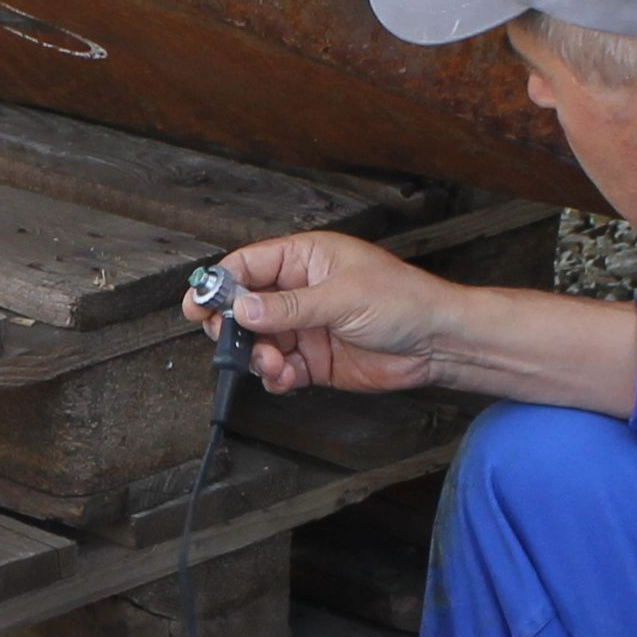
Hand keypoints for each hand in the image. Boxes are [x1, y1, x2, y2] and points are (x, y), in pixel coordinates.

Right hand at [189, 232, 465, 395]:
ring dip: (256, 356)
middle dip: (233, 325)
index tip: (198, 304)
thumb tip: (243, 306)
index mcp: (305, 260)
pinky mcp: (313, 360)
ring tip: (270, 363)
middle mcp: (300, 292)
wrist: (438, 343)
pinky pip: (280, 368)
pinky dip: (275, 376)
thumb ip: (290, 306)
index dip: (220, 283)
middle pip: (245, 305)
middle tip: (228, 339)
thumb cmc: (404, 301)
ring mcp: (305, 327)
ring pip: (259, 341)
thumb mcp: (343, 297)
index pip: (249, 265)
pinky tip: (285, 377)